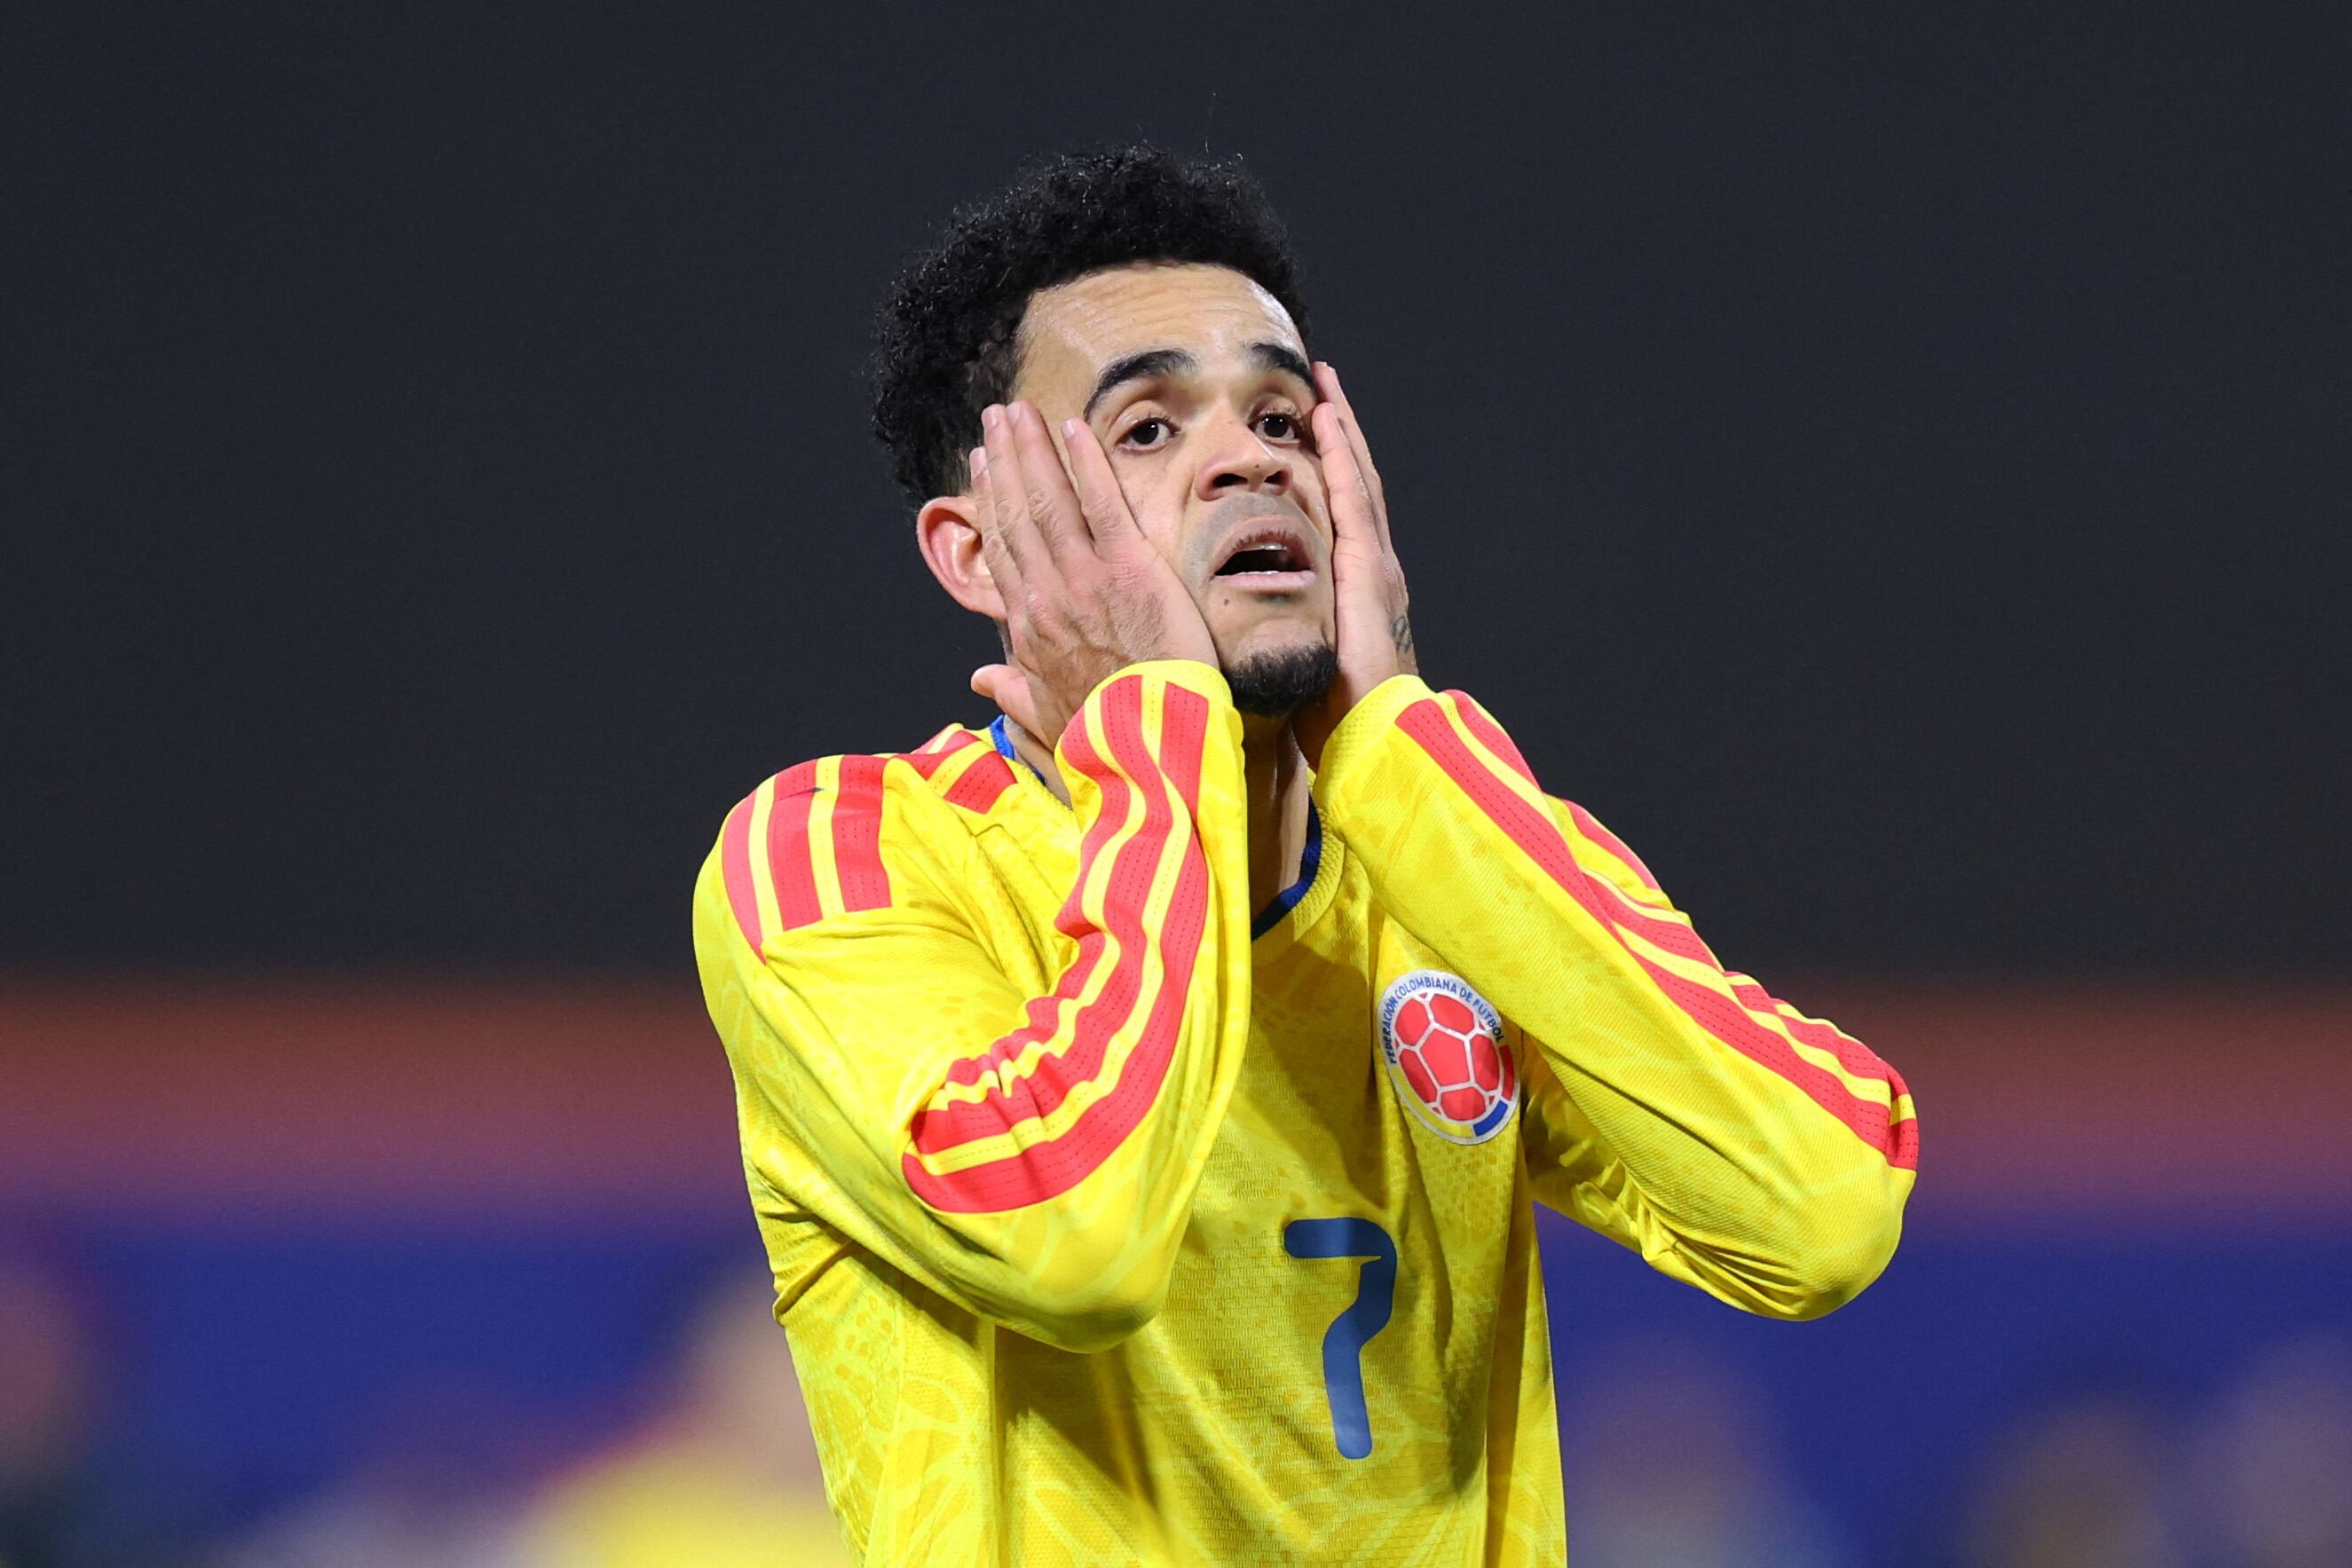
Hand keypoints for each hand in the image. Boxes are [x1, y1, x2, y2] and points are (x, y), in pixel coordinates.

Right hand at [967, 400, 1219, 747]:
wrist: (1147, 750)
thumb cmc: (1104, 738)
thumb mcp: (1046, 718)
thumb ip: (1013, 692)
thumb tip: (981, 680)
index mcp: (1028, 628)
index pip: (1004, 552)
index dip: (992, 504)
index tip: (985, 469)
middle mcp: (1048, 596)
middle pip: (1019, 514)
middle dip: (1005, 460)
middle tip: (995, 418)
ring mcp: (1086, 580)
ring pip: (1049, 501)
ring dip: (1032, 449)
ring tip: (1019, 412)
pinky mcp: (1131, 571)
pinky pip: (1104, 506)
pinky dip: (1087, 465)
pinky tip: (1074, 431)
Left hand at [1295, 363, 1414, 767]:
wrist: (1374, 743)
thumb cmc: (1333, 718)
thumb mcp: (1300, 665)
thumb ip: (1280, 638)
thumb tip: (1242, 632)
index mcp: (1354, 591)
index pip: (1337, 519)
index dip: (1324, 475)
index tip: (1307, 436)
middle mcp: (1371, 569)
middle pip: (1353, 487)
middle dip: (1339, 438)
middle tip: (1322, 390)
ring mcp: (1376, 565)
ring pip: (1357, 480)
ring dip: (1342, 432)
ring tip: (1326, 388)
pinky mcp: (1370, 569)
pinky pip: (1354, 499)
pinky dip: (1343, 456)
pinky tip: (1328, 421)